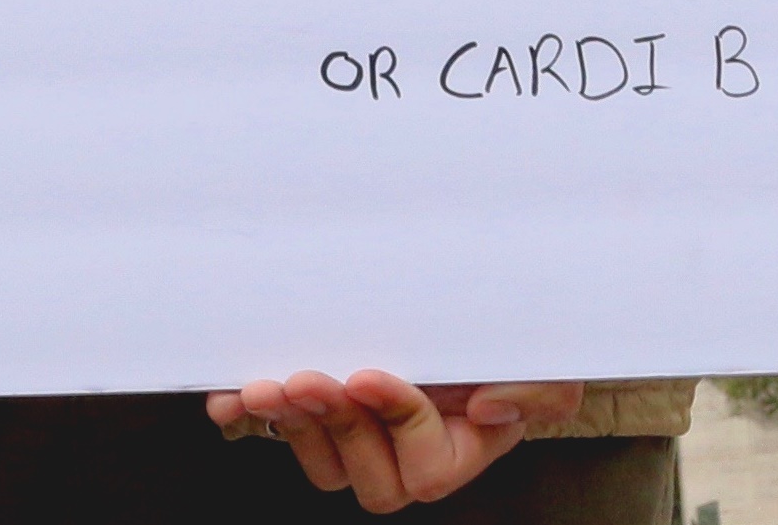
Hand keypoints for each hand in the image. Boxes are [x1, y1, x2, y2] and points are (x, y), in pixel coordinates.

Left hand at [207, 371, 582, 510]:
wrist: (478, 302)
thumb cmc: (516, 339)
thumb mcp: (548, 362)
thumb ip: (534, 393)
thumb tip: (487, 410)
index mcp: (460, 449)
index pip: (427, 464)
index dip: (397, 421)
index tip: (369, 375)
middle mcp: (406, 454)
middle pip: (366, 474)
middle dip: (334, 426)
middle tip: (306, 380)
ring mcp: (360, 434)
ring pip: (321, 461)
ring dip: (291, 424)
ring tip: (265, 387)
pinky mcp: (323, 407)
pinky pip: (285, 428)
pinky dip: (254, 415)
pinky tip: (228, 398)